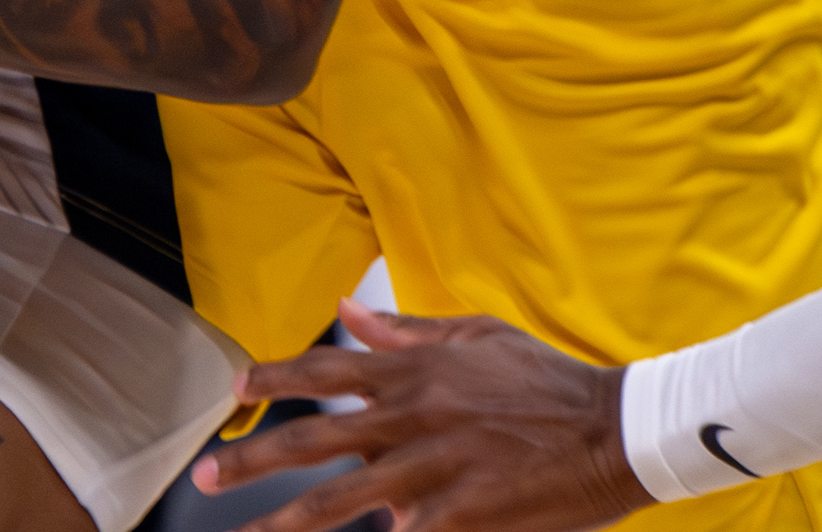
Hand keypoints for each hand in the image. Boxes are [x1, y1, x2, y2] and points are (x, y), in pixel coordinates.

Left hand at [190, 299, 648, 531]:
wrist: (614, 428)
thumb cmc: (547, 380)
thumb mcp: (476, 334)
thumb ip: (408, 331)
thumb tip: (350, 312)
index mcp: (413, 371)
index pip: (325, 369)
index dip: (274, 379)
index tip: (234, 391)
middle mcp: (411, 417)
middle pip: (314, 438)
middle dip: (253, 458)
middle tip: (207, 475)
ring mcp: (433, 469)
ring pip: (343, 499)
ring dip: (287, 519)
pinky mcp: (461, 515)